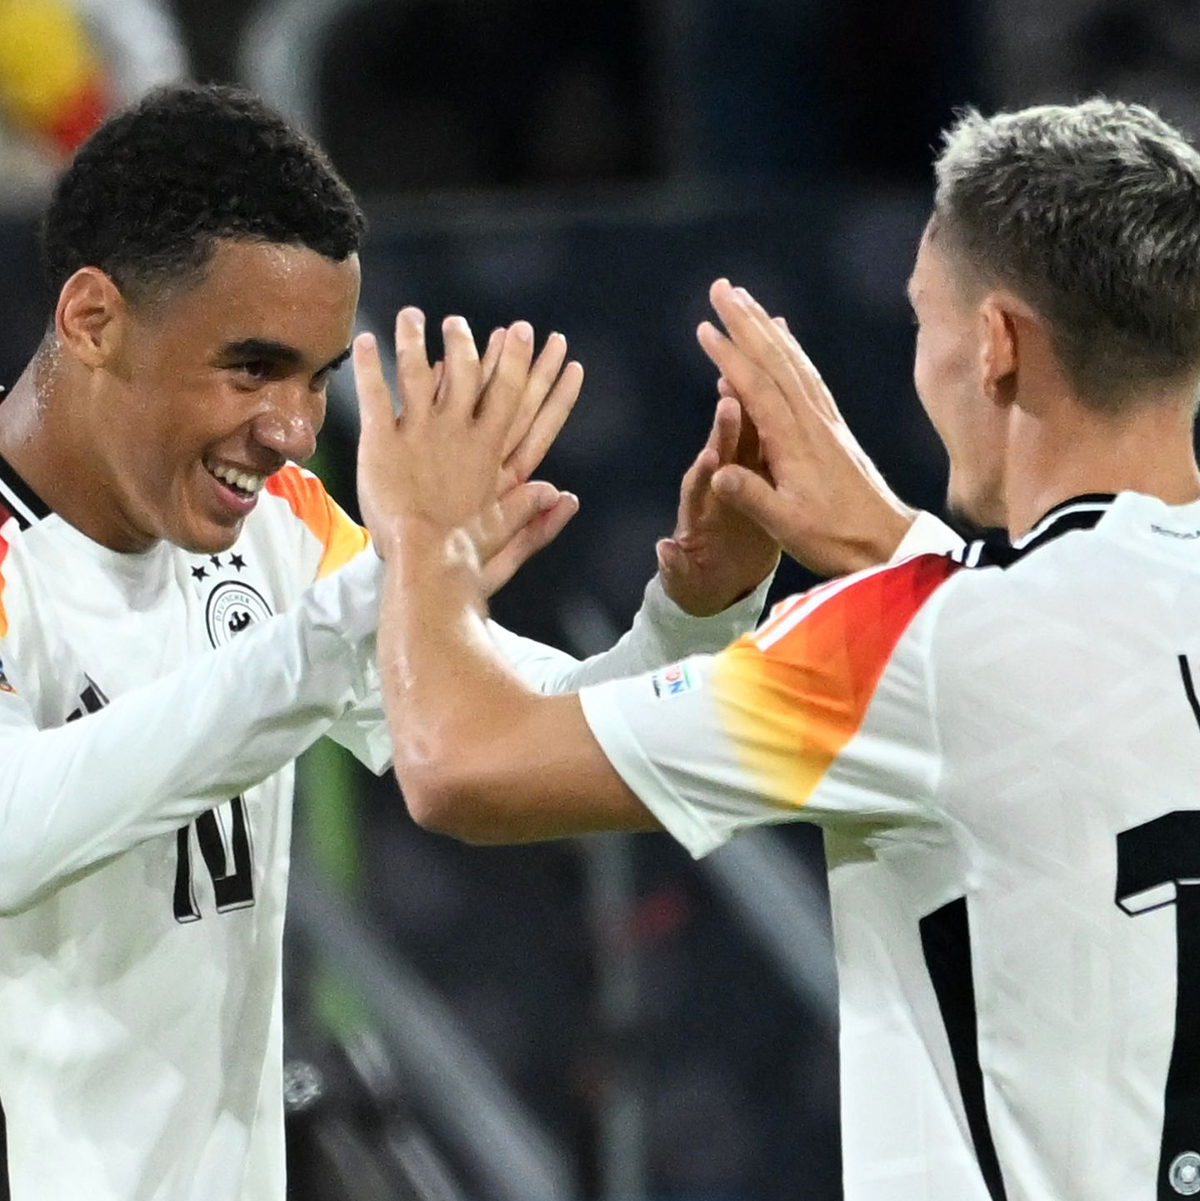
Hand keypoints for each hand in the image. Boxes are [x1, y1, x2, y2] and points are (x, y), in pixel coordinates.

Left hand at [354, 314, 579, 593]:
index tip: (521, 331)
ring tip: (411, 316)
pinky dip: (368, 366)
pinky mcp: (382, 443)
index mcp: (489, 450)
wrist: (427, 565)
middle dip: (464, 341)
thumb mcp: (507, 532)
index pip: (508, 393)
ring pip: (416, 372)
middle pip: (464, 372)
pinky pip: (375, 395)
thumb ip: (532, 510)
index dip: (516, 359)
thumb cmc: (467, 555)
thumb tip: (563, 497)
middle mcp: (458, 432)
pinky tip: (364, 341)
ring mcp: (419, 434)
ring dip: (412, 340)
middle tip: (459, 321)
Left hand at [657, 396, 780, 614]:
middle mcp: (715, 492)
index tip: (709, 457)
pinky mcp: (764, 487)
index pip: (697, 488)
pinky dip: (779, 437)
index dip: (703, 473)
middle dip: (724, 430)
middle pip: (721, 456)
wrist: (724, 582)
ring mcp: (740, 485)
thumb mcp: (686, 583)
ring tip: (759, 391)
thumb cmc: (698, 582)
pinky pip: (773, 458)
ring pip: (748, 448)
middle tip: (729, 401)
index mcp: (696, 514)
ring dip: (752, 421)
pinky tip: (793, 414)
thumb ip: (676, 568)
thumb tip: (664, 551)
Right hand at [696, 279, 916, 576]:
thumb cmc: (834, 538)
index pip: (756, 386)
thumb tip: (717, 471)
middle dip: (747, 321)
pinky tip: (785, 340)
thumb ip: (751, 496)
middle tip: (722, 288)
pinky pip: (809, 377)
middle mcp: (812, 420)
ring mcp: (825, 420)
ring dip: (767, 328)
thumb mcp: (786, 525)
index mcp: (794, 440)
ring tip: (746, 301)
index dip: (729, 355)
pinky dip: (792, 351)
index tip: (705, 327)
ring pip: (793, 362)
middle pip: (776, 359)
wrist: (887, 542)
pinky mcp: (833, 427)